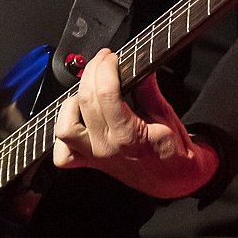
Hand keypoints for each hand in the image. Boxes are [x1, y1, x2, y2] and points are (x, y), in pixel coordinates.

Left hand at [53, 49, 218, 197]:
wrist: (174, 180)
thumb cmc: (172, 150)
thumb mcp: (166, 115)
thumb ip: (148, 89)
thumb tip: (138, 61)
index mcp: (129, 136)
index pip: (106, 94)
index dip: (106, 68)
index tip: (112, 57)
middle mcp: (106, 147)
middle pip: (85, 101)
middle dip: (92, 72)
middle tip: (104, 60)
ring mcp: (94, 156)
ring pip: (65, 126)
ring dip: (73, 101)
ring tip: (89, 88)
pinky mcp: (88, 163)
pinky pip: (63, 153)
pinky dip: (64, 132)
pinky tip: (77, 117)